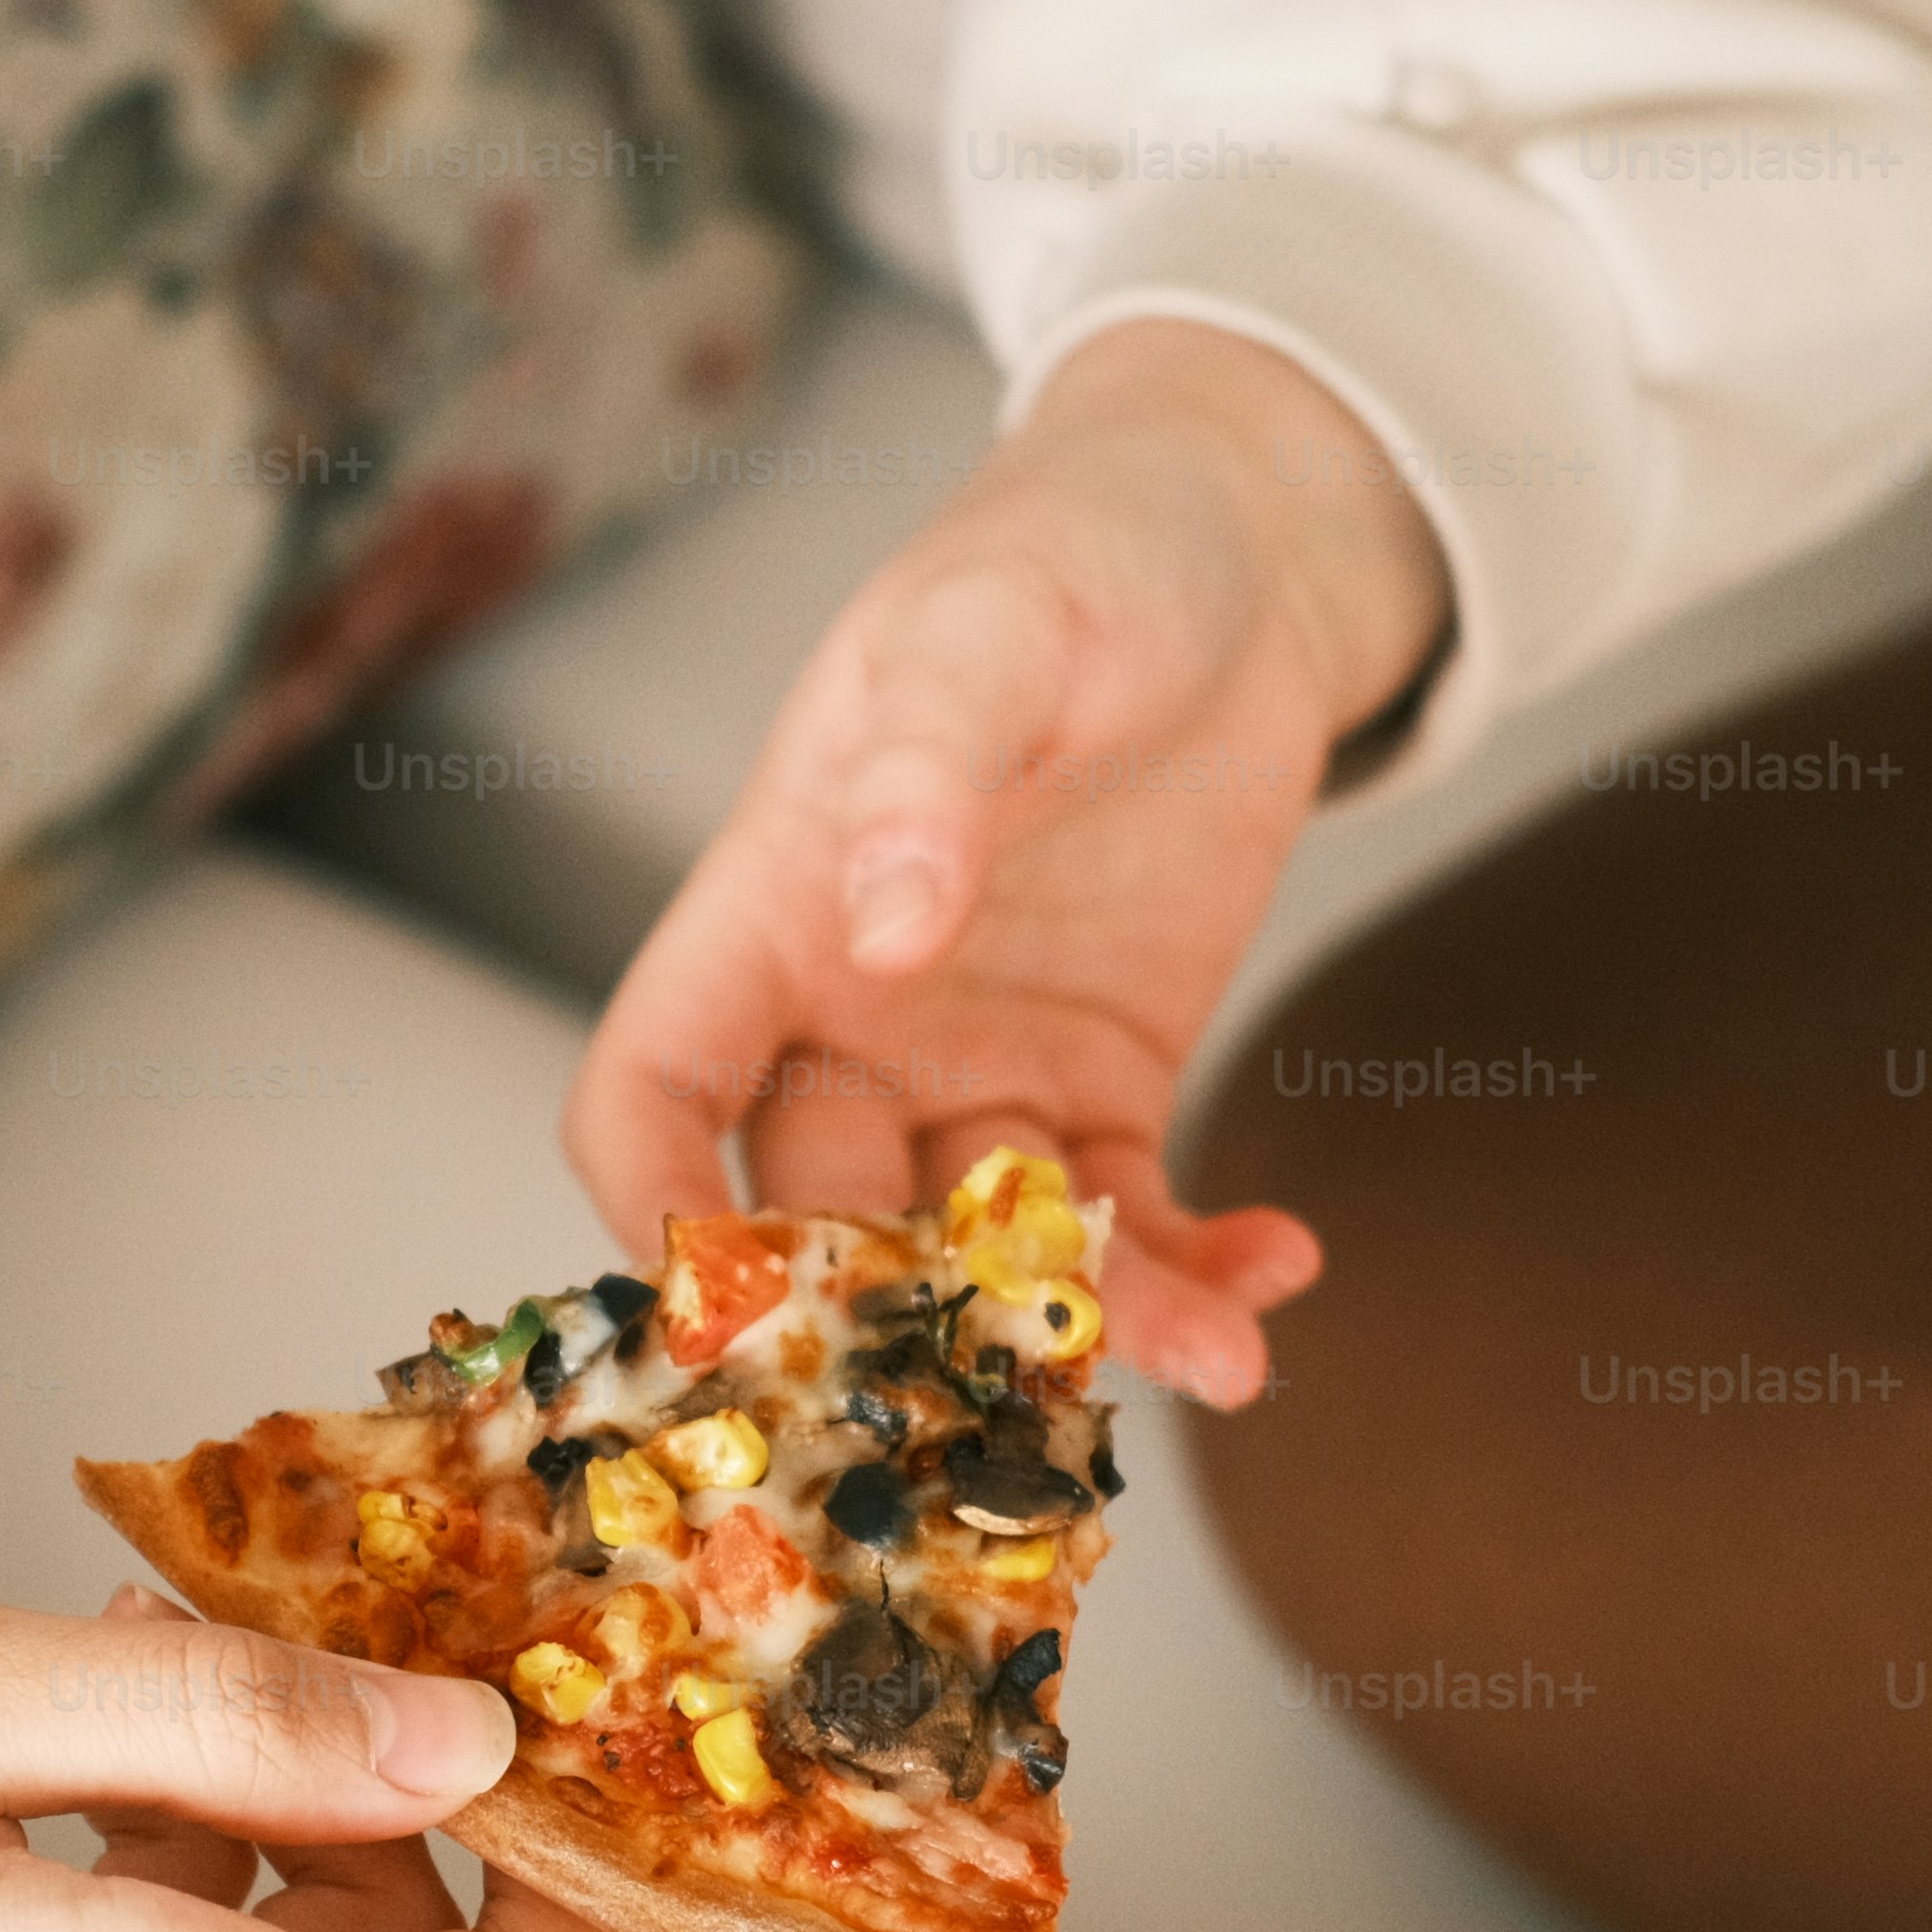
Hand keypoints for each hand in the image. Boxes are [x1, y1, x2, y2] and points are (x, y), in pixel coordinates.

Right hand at [566, 321, 1446, 1404]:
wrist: (1236, 550)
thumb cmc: (1074, 552)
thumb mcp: (995, 625)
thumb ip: (931, 762)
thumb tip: (881, 925)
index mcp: (770, 909)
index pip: (649, 1088)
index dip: (654, 1205)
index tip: (713, 1307)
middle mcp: (851, 1018)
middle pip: (825, 1217)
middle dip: (904, 1320)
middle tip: (1026, 1381)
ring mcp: (979, 1063)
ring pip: (989, 1253)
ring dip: (1094, 1324)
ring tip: (1228, 1352)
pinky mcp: (1107, 1081)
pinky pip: (1129, 1219)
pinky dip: (1197, 1267)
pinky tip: (1282, 1263)